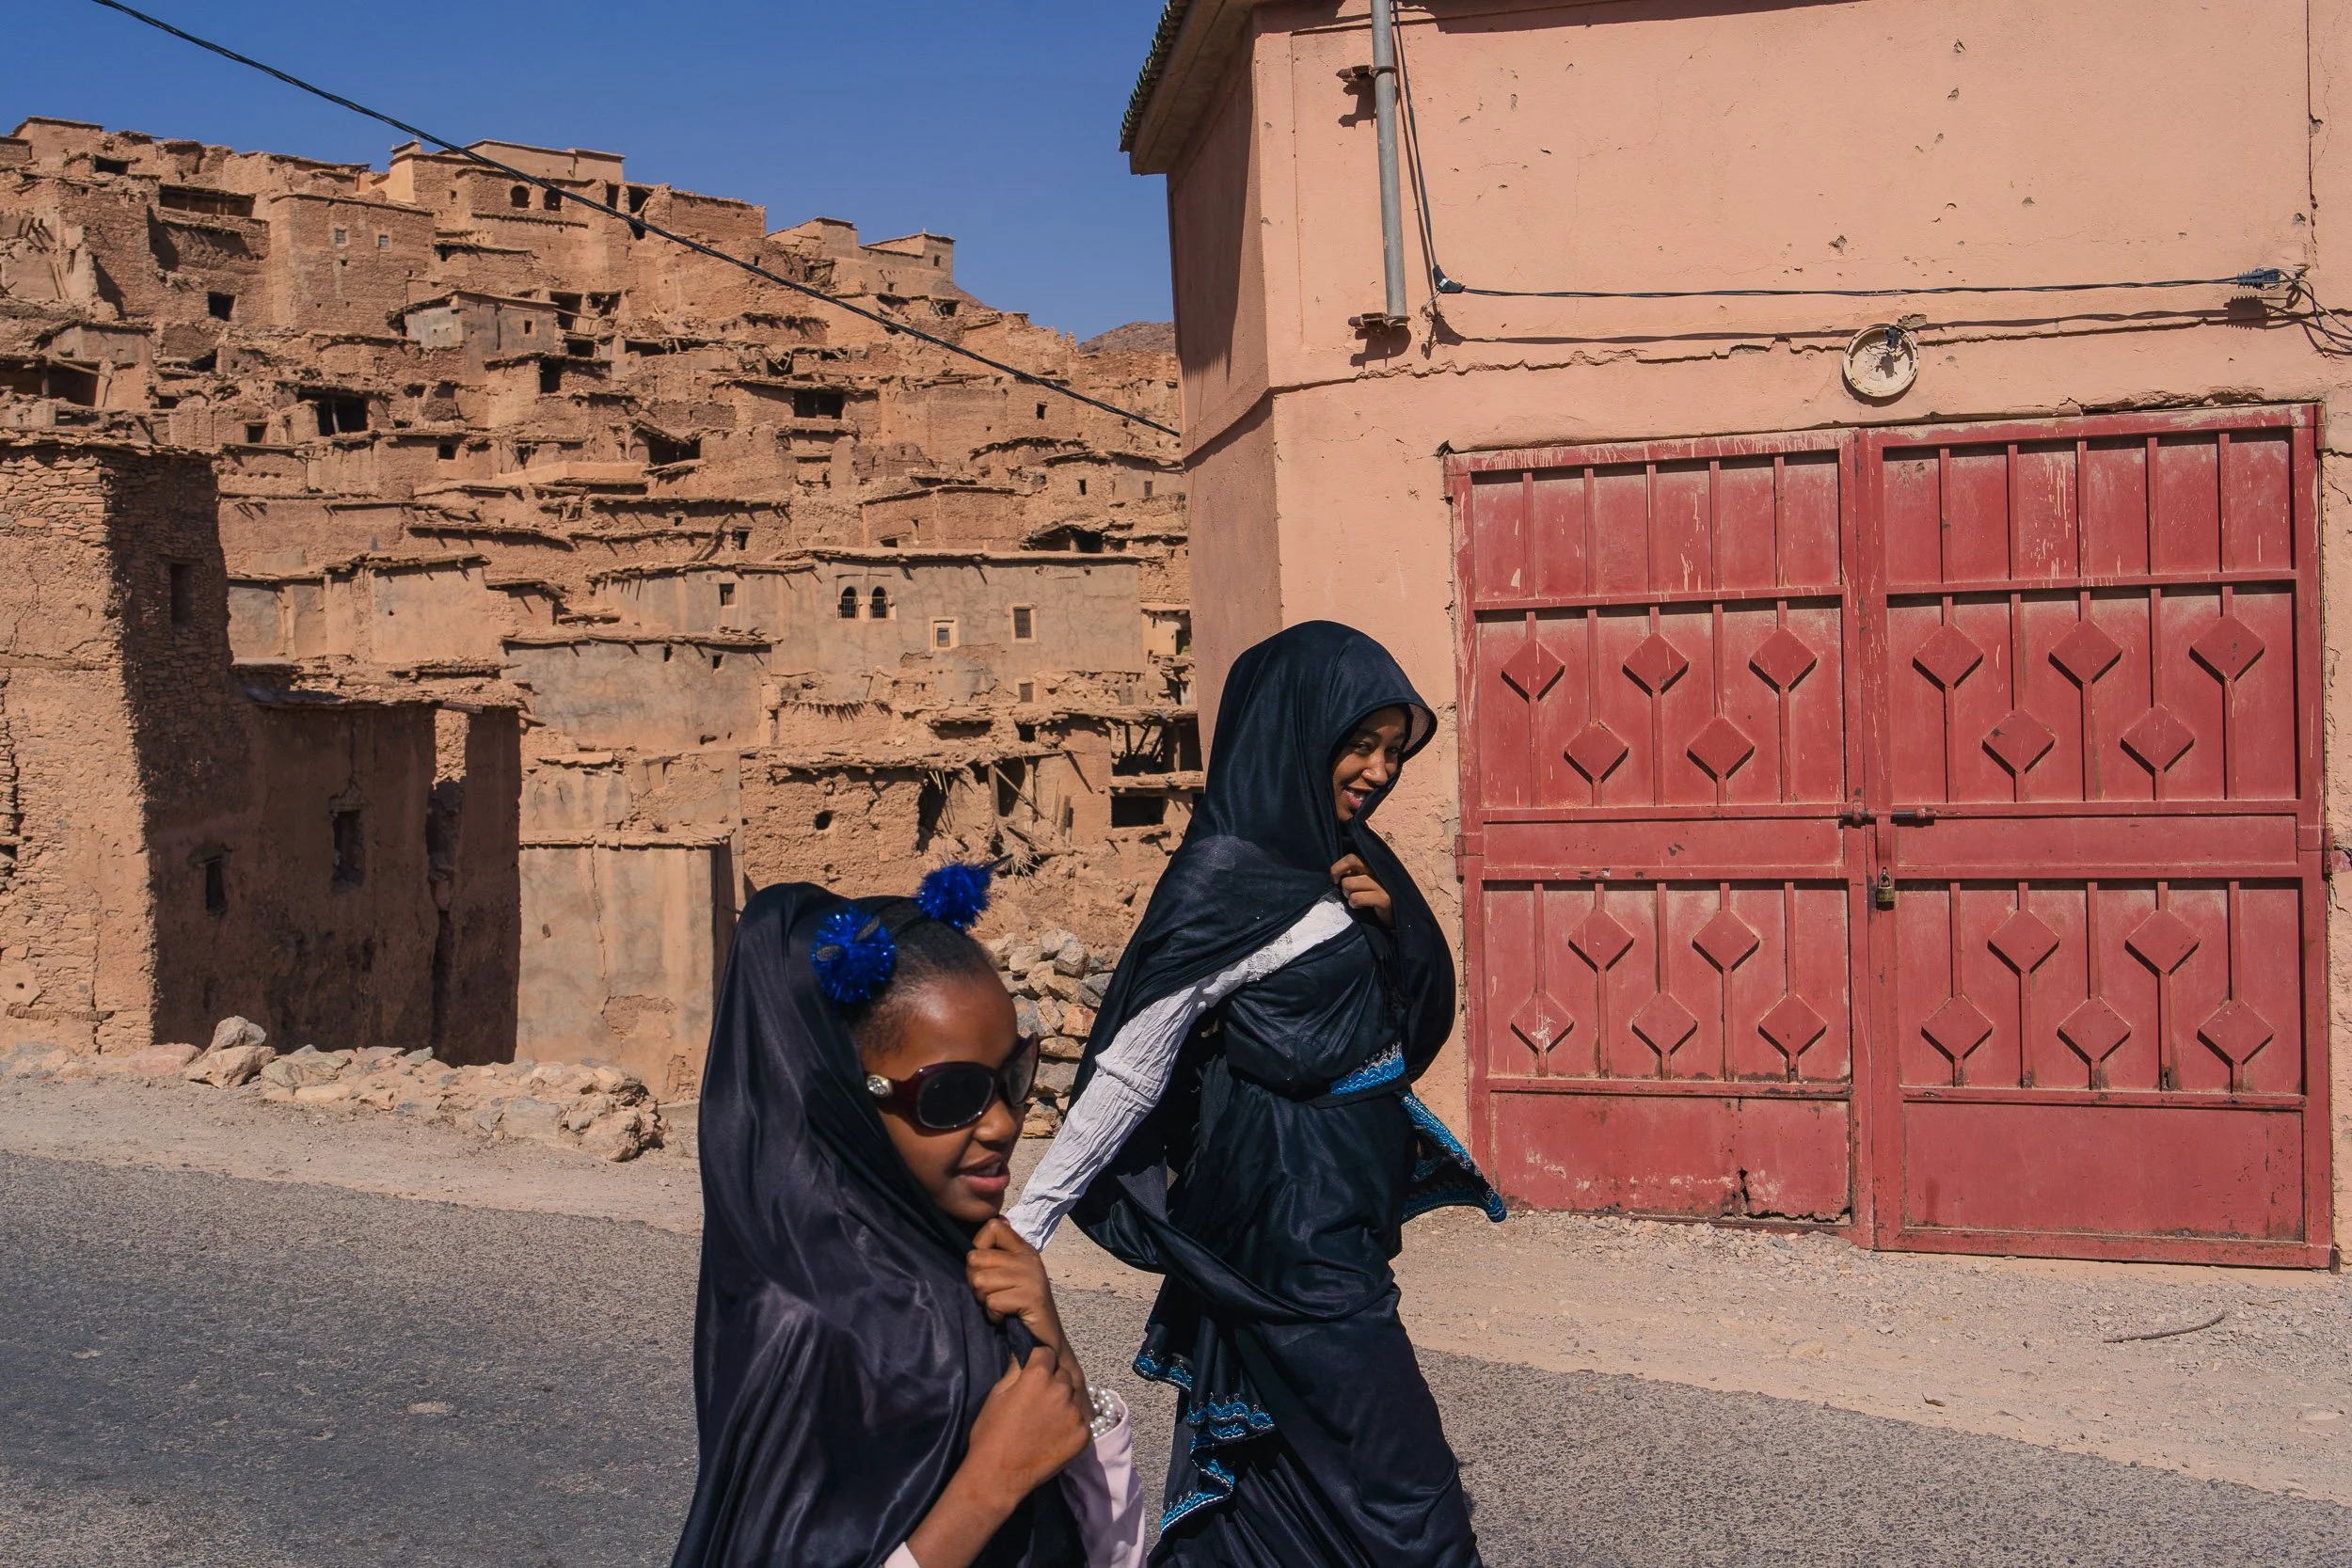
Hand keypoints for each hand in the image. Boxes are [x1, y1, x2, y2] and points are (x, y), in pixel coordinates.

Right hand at [906, 1347, 1092, 1567]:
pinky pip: (1081, 1420)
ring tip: (1046, 1419)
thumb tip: (1024, 1351)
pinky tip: (1054, 1435)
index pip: (1047, 1353)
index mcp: (1038, 1376)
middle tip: (1038, 1400)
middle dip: (1053, 1381)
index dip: (1039, 1362)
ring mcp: (1075, 1414)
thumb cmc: (991, 1433)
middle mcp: (1061, 1390)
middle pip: (1062, 1374)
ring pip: (1074, 1397)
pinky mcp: (1083, 1435)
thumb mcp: (997, 1394)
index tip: (1033, 1373)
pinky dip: (1071, 1424)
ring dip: (1064, 1402)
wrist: (998, 1476)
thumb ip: (1015, 1369)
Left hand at [968, 1219, 1082, 1393]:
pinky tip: (1006, 1317)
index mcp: (1023, 1249)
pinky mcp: (1032, 1297)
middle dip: (976, 1281)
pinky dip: (994, 1315)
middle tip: (992, 1295)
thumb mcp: (1010, 1275)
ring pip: (980, 1281)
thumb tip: (993, 1221)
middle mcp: (1029, 1258)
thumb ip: (998, 1253)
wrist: (1045, 1341)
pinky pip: (992, 1302)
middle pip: (976, 1258)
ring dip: (984, 1300)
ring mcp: (1032, 1277)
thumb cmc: (1020, 1309)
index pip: (992, 1226)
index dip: (979, 1246)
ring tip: (1000, 1306)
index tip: (987, 1269)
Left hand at [1331, 854, 1392, 926]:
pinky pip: (1356, 898)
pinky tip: (1360, 906)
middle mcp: (1379, 871)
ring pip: (1348, 883)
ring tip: (1355, 900)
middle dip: (1341, 879)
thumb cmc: (1375, 898)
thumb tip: (1336, 874)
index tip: (1335, 879)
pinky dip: (1354, 904)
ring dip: (1348, 895)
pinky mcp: (1384, 899)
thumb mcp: (1365, 882)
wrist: (1397, 916)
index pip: (1351, 857)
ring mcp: (1382, 884)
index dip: (1338, 867)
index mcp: (1374, 865)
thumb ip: (1354, 874)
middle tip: (1346, 891)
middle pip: (1351, 862)